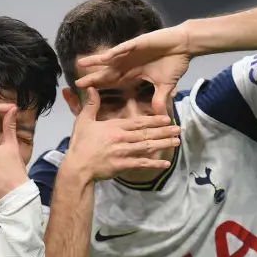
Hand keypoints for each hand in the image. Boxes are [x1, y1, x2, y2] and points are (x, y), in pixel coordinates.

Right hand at [66, 88, 180, 180]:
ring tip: (176, 141)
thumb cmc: (80, 144)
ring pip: (148, 147)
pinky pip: (142, 164)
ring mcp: (124, 153)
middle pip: (147, 133)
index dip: (154, 120)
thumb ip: (91, 105)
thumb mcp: (83, 121)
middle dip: (164, 131)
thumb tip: (92, 88)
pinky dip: (155, 164)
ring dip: (164, 144)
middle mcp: (122, 138)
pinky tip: (166, 163)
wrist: (77, 167)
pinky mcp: (123, 166)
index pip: (138, 122)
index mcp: (115, 127)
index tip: (166, 118)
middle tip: (178, 129)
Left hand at [75, 25, 190, 114]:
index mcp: (132, 74)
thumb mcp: (165, 86)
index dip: (100, 88)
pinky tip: (104, 58)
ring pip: (109, 59)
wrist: (184, 46)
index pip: (112, 83)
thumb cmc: (174, 63)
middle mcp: (128, 64)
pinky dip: (114, 53)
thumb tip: (160, 116)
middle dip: (92, 78)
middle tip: (76, 84)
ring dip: (96, 61)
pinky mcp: (138, 44)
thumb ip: (159, 99)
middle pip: (106, 73)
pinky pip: (123, 49)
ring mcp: (131, 53)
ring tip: (80, 63)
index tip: (87, 95)